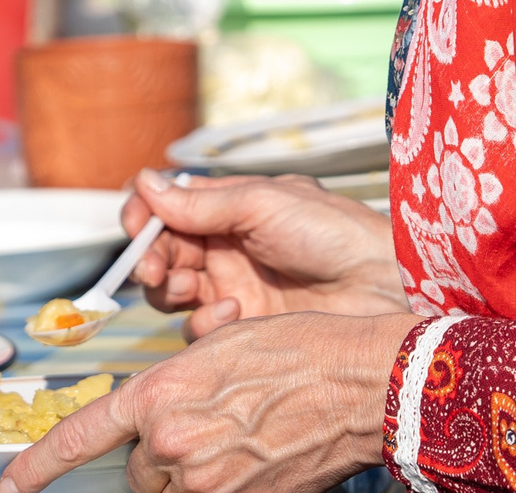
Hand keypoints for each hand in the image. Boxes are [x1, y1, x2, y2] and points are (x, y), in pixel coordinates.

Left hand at [0, 310, 412, 492]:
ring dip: (191, 474)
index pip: (83, 436)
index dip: (39, 464)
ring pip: (173, 489)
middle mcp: (173, 441)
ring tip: (241, 440)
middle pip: (142, 466)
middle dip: (163, 453)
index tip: (12, 483)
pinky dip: (217, 486)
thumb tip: (158, 426)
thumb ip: (178, 390)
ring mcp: (204, 480)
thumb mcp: (224, 348)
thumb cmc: (304, 350)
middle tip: (212, 426)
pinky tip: (251, 462)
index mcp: (162, 391)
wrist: (362, 380)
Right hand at [121, 168, 404, 334]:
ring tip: (190, 287)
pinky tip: (233, 312)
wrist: (379, 287)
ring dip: (170, 289)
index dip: (144, 218)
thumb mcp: (262, 204)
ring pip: (172, 294)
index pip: (167, 209)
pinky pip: (198, 331)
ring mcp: (232, 288)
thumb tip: (144, 183)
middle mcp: (226, 247)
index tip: (136, 230)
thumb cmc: (332, 232)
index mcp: (229, 208)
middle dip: (149, 260)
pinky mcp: (243, 330)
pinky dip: (204, 323)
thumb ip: (199, 204)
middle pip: (161, 253)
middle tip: (155, 269)